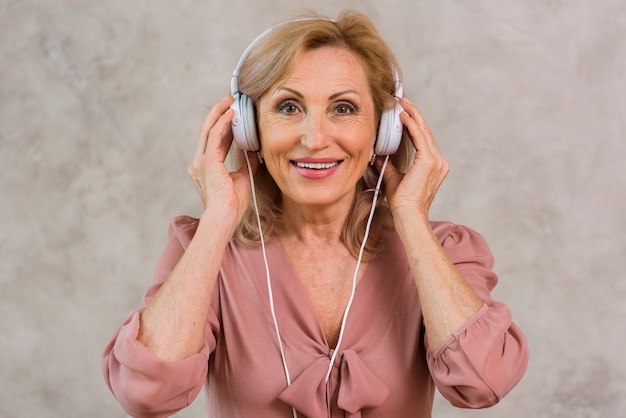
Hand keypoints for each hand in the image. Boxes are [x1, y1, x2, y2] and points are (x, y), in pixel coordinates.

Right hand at [187, 96, 259, 222]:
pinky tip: (230, 114)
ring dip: (219, 113)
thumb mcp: (243, 177)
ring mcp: (201, 161)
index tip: (232, 115)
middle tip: (229, 101)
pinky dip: (222, 123)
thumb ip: (247, 163)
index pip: (213, 140)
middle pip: (207, 130)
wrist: (225, 215)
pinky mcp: (207, 161)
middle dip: (218, 113)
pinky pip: (213, 136)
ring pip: (208, 129)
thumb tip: (254, 151)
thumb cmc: (233, 203)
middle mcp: (199, 162)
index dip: (223, 126)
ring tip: (230, 102)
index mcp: (205, 167)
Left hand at [375, 98, 448, 220]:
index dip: (414, 125)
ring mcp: (436, 161)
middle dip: (414, 115)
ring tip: (403, 104)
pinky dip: (411, 126)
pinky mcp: (429, 161)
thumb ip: (389, 164)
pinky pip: (419, 138)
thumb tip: (379, 154)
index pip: (424, 140)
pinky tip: (403, 116)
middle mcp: (439, 162)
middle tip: (403, 102)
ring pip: (424, 132)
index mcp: (434, 166)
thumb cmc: (402, 202)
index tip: (404, 114)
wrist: (408, 215)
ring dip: (413, 116)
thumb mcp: (394, 178)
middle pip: (425, 133)